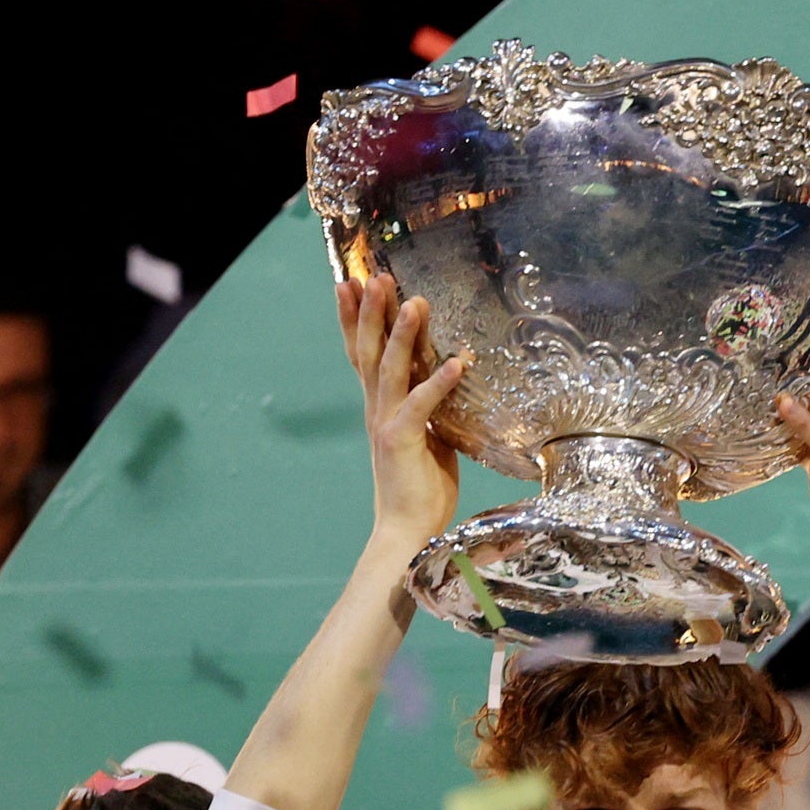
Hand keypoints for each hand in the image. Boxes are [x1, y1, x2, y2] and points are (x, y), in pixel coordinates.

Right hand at [335, 272, 468, 549]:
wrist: (408, 533)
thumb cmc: (420, 489)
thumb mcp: (427, 437)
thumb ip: (429, 408)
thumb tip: (445, 380)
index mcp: (380, 408)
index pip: (364, 355)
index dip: (357, 320)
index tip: (353, 284)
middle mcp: (377, 411)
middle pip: (369, 352)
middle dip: (370, 313)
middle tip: (374, 276)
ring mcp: (386, 425)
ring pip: (390, 370)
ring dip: (402, 335)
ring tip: (414, 302)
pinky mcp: (402, 442)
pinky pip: (420, 406)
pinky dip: (437, 383)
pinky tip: (456, 361)